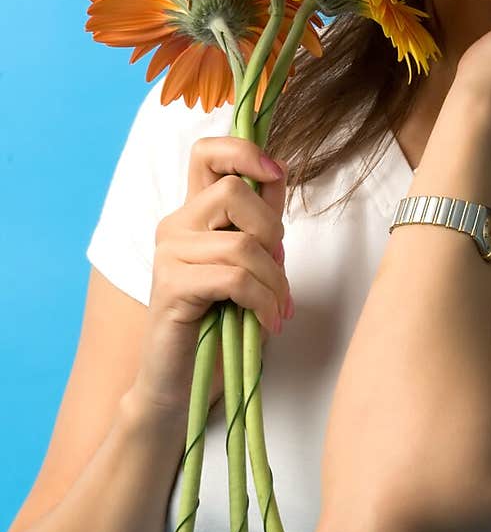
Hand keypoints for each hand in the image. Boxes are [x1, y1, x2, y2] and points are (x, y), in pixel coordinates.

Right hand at [131, 138, 292, 419]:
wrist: (181, 380)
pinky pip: (234, 278)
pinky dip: (262, 301)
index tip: (276, 173)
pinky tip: (267, 322)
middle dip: (272, 231)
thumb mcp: (251, 265)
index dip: (244, 150)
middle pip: (234, 191)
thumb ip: (261, 222)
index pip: (208, 153)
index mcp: (194, 214)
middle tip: (278, 272)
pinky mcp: (171, 287)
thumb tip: (280, 175)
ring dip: (274, 280)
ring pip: (241, 243)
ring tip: (279, 308)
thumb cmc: (222, 322)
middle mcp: (175, 225)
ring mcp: (168, 254)